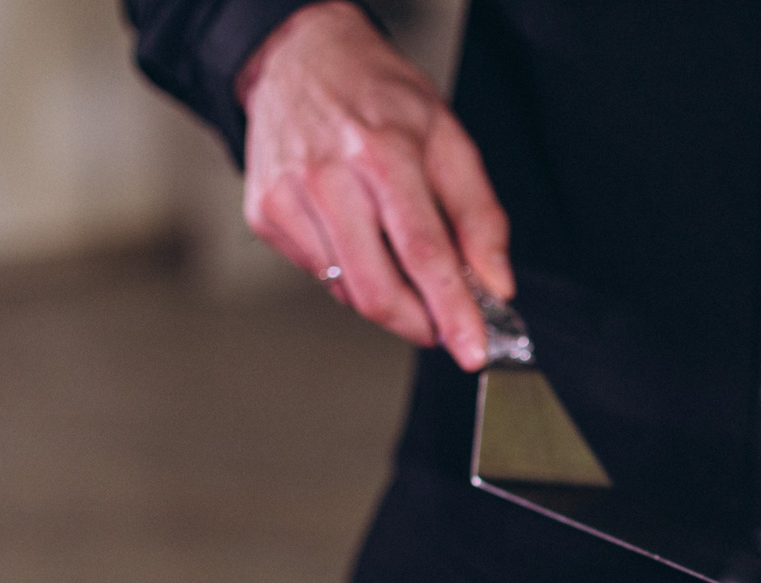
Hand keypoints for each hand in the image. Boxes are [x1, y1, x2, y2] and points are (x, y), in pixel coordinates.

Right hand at [236, 2, 512, 367]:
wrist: (298, 55)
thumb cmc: (377, 94)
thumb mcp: (447, 136)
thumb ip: (478, 214)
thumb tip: (496, 283)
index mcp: (382, 152)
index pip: (424, 252)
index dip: (452, 310)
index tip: (473, 349)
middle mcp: (328, 177)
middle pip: (378, 288)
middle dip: (419, 323)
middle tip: (443, 323)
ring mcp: (288, 198)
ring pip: (348, 291)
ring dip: (387, 296)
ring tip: (399, 257)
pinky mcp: (265, 214)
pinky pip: (320, 274)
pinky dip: (351, 274)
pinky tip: (358, 236)